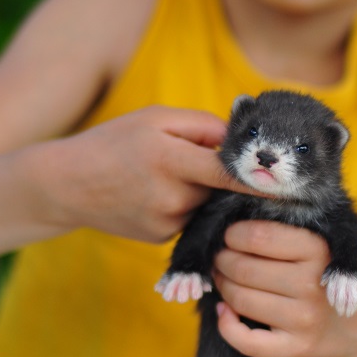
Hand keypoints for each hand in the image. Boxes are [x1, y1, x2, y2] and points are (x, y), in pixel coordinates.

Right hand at [49, 105, 249, 243]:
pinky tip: (157, 193)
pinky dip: (186, 205)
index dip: (260, 179)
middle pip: (220, 187)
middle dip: (223, 176)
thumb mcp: (155, 118)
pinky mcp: (161, 238)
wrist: (67, 184)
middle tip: (209, 160)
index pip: (228, 173)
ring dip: (203, 191)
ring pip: (206, 203)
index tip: (289, 183)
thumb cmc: (114, 141)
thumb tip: (239, 141)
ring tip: (167, 175)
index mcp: (170, 159)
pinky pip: (190, 218)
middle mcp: (171, 196)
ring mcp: (166, 222)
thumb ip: (203, 125)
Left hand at [213, 220, 356, 356]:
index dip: (233, 234)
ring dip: (222, 286)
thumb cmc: (337, 273)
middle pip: (243, 269)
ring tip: (224, 278)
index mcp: (319, 250)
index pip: (258, 237)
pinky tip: (224, 312)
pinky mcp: (297, 349)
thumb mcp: (328, 241)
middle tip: (221, 256)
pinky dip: (226, 326)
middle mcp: (312, 285)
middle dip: (223, 260)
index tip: (231, 235)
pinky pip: (246, 342)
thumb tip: (235, 217)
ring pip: (240, 300)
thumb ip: (291, 228)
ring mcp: (303, 321)